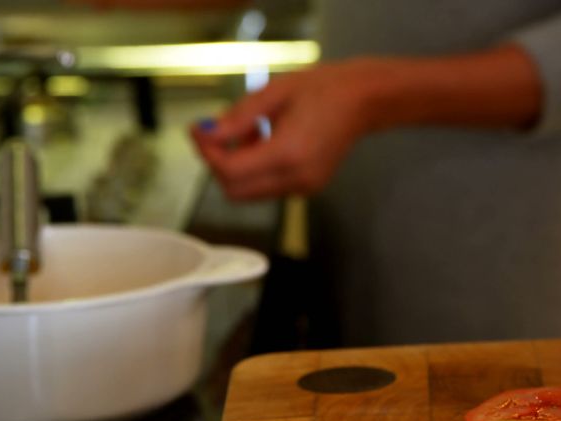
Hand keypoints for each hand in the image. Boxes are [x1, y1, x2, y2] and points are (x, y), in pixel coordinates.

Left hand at [191, 60, 386, 199]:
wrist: (363, 101)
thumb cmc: (321, 88)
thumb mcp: (273, 92)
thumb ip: (237, 118)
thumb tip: (206, 134)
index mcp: (288, 153)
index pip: (230, 170)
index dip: (206, 152)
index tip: (197, 129)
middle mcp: (297, 178)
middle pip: (235, 191)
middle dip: (217, 164)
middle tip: (215, 133)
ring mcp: (305, 187)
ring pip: (248, 192)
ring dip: (236, 167)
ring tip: (249, 131)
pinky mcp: (308, 187)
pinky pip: (266, 188)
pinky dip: (254, 169)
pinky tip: (265, 141)